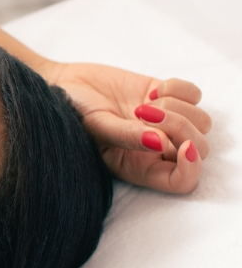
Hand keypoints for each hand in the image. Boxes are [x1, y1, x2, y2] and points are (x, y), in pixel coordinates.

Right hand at [44, 62, 212, 193]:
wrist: (65, 85)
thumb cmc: (72, 114)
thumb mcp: (95, 128)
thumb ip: (127, 136)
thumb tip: (161, 142)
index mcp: (139, 167)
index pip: (182, 181)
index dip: (191, 168)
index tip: (183, 146)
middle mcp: (157, 150)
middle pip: (198, 148)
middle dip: (180, 128)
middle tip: (143, 113)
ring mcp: (166, 123)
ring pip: (202, 122)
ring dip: (178, 108)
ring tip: (144, 104)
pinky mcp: (169, 97)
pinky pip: (195, 95)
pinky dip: (179, 89)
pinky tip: (153, 90)